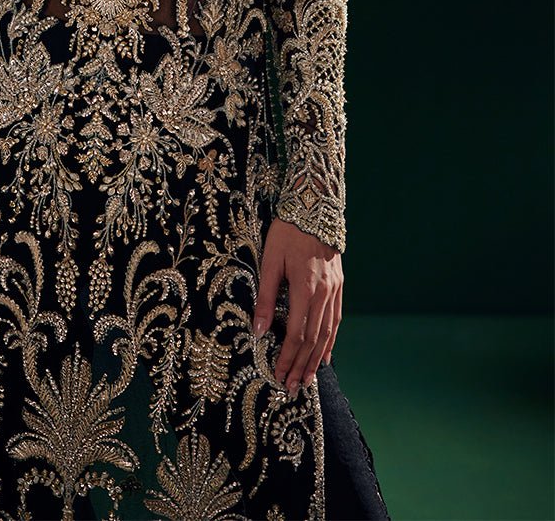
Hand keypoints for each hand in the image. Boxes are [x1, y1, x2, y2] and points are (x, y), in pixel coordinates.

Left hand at [253, 217, 342, 396]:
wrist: (314, 207)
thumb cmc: (287, 232)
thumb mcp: (269, 261)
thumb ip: (265, 297)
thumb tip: (257, 330)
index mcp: (304, 288)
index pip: (296, 334)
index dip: (287, 357)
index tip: (279, 375)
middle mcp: (323, 293)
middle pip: (313, 340)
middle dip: (301, 365)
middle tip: (292, 388)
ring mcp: (334, 291)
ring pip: (327, 334)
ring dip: (315, 359)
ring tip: (307, 379)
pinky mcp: (339, 286)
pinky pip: (336, 320)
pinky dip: (330, 341)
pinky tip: (324, 354)